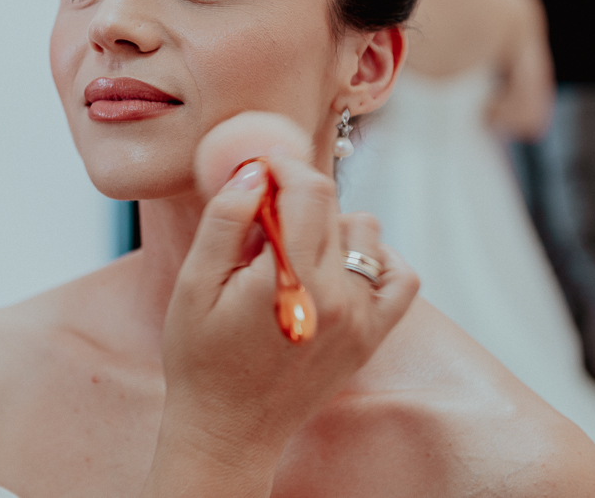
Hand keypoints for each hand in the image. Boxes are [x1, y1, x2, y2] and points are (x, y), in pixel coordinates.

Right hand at [144, 156, 417, 497]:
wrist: (228, 429)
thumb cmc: (200, 359)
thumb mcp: (195, 284)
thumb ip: (227, 220)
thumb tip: (254, 168)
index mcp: (291, 281)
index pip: (309, 190)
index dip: (283, 166)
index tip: (259, 166)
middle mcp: (338, 297)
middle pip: (334, 206)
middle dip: (295, 195)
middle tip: (259, 218)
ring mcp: (361, 319)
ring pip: (366, 232)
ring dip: (331, 226)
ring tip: (292, 250)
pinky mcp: (372, 336)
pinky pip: (399, 276)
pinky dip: (377, 258)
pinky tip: (340, 264)